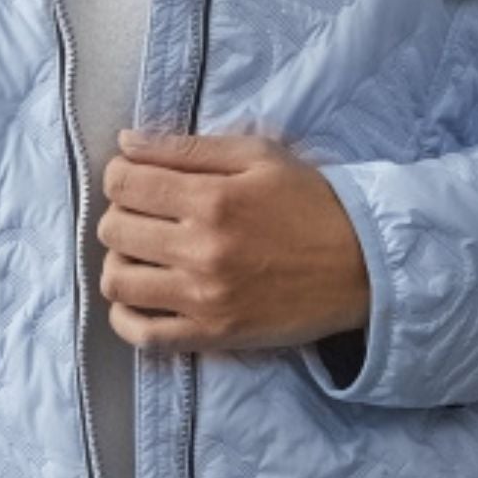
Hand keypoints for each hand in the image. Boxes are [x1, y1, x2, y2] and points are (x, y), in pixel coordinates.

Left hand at [96, 126, 370, 355]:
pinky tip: (143, 298)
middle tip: (148, 217)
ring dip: (120, 263)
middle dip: (122, 215)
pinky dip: (127, 318)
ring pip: (117, 282)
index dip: (121, 175)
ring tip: (145, 256)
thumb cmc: (312, 203)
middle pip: (113, 230)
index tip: (139, 181)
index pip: (122, 183)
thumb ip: (187, 148)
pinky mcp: (212, 334)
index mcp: (211, 199)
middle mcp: (200, 250)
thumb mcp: (258, 157)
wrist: (363, 266)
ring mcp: (203, 298)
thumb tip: (126, 142)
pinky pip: (142, 335)